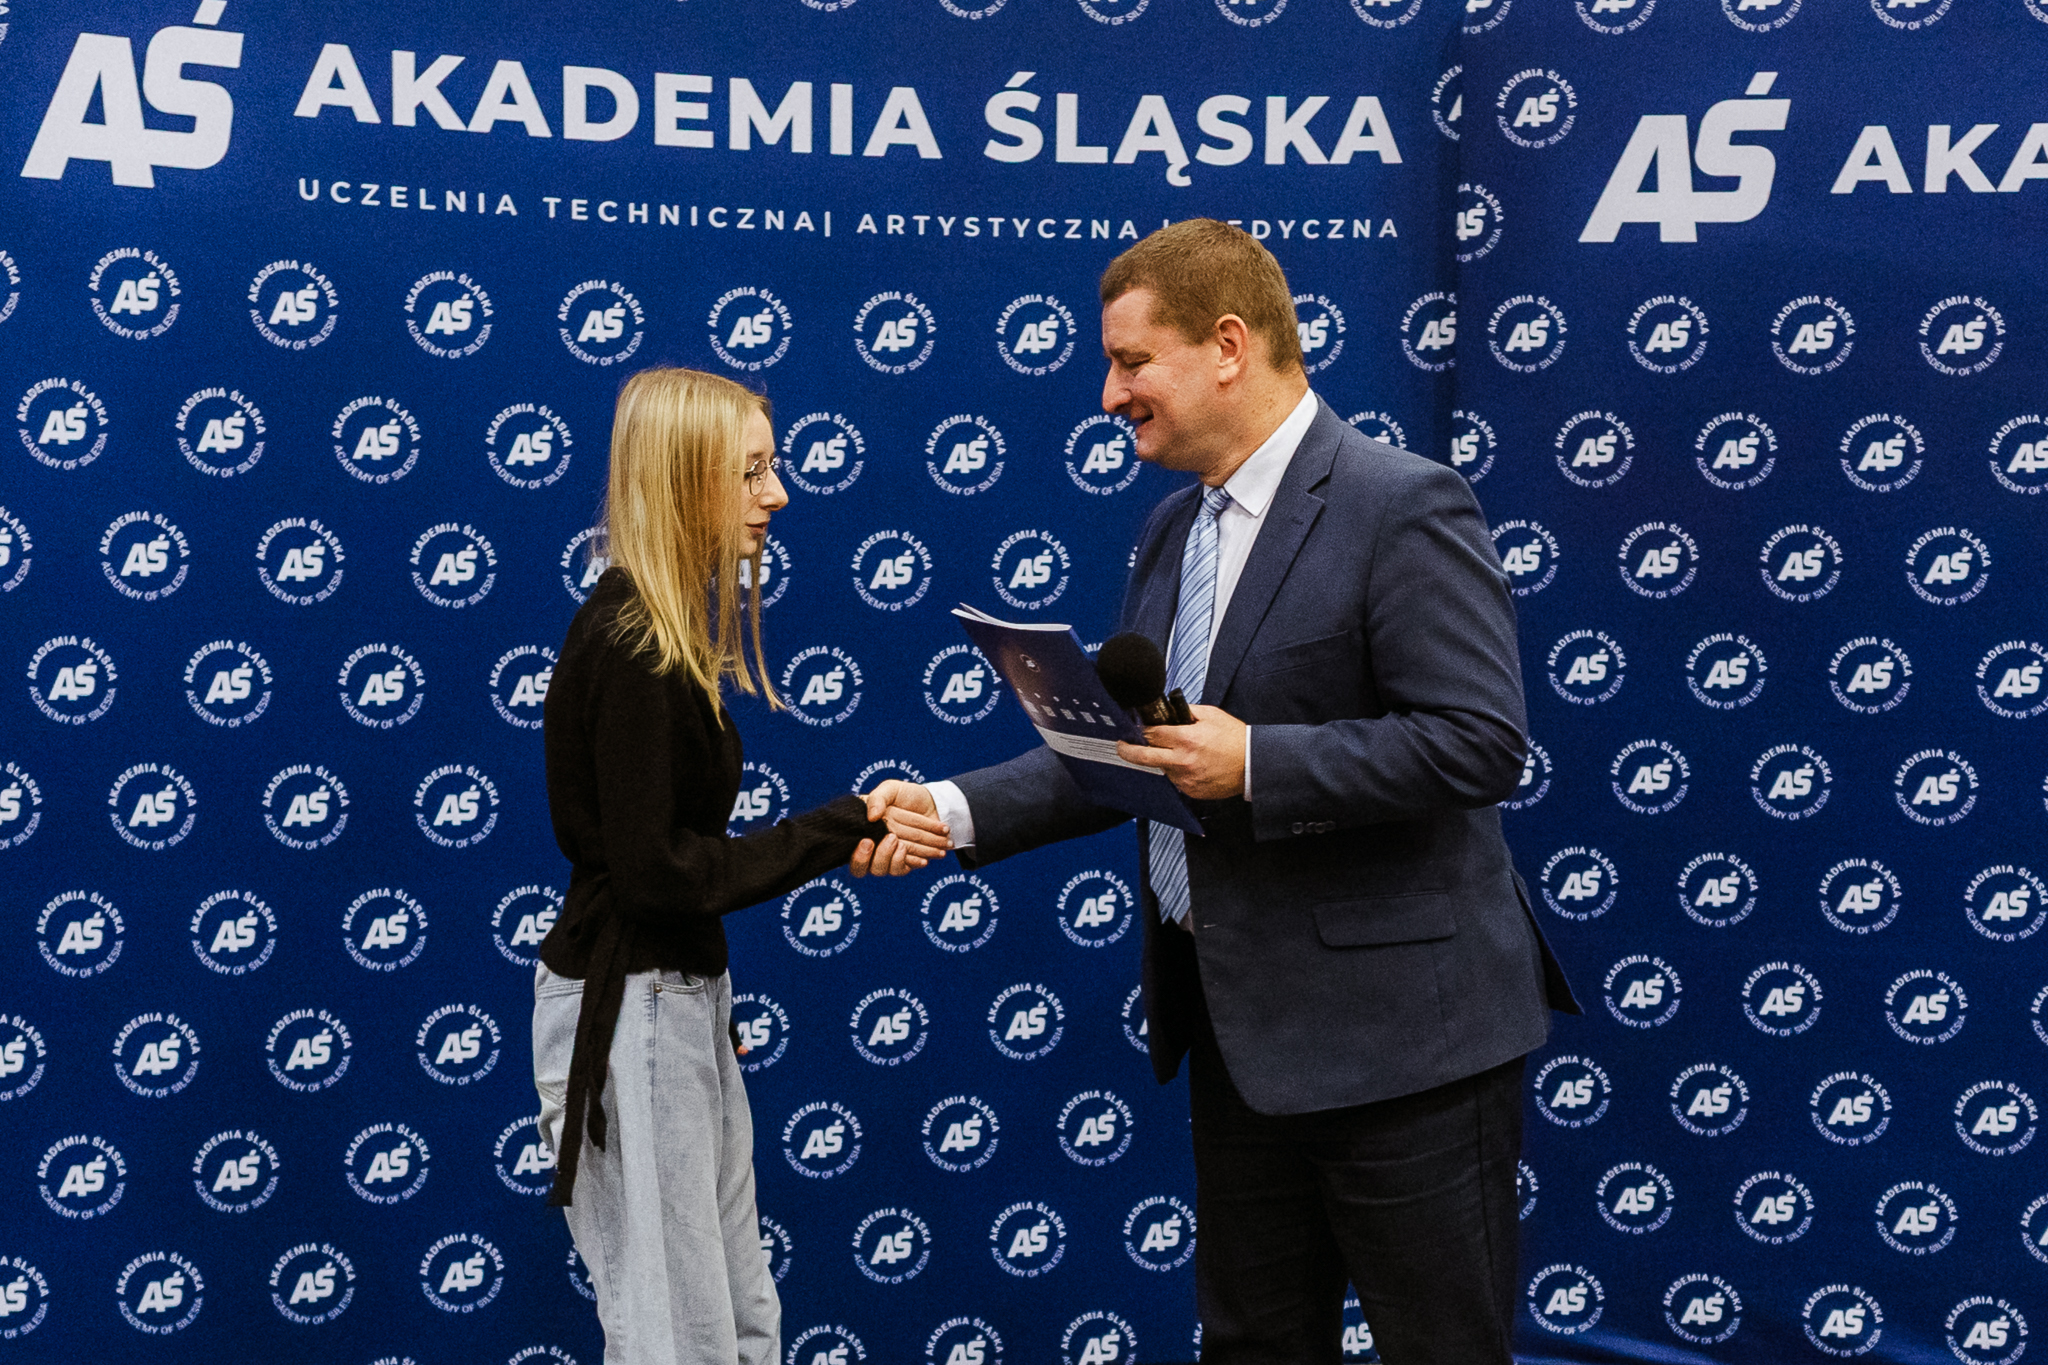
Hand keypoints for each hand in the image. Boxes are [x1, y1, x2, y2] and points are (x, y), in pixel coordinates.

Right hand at [850, 781, 951, 876]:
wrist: (931, 802)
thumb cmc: (905, 795)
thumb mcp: (889, 789)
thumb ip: (877, 798)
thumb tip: (872, 817)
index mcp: (863, 831)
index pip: (852, 854)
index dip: (859, 855)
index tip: (868, 841)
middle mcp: (873, 848)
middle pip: (871, 866)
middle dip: (882, 855)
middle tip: (893, 837)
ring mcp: (889, 857)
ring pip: (888, 869)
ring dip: (900, 857)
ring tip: (907, 844)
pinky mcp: (904, 862)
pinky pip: (903, 870)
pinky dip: (912, 864)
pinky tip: (923, 859)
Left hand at [1116, 704, 1246, 799]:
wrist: (1253, 765)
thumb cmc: (1235, 739)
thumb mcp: (1211, 715)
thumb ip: (1186, 711)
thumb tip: (1167, 710)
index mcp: (1187, 739)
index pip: (1151, 734)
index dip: (1140, 730)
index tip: (1132, 729)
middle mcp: (1183, 761)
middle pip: (1144, 757)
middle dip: (1127, 750)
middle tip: (1122, 746)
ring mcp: (1186, 779)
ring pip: (1162, 768)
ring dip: (1164, 760)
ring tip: (1182, 753)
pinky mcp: (1191, 791)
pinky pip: (1176, 780)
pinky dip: (1178, 771)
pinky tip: (1193, 765)